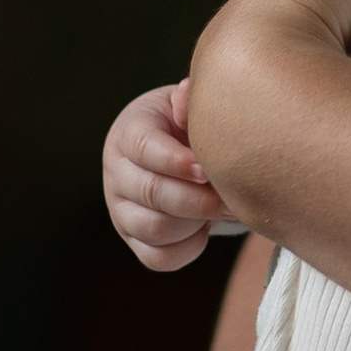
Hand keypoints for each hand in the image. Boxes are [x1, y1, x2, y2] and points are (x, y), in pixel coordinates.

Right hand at [103, 80, 235, 271]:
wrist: (179, 152)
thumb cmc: (190, 126)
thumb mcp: (188, 107)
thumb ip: (189, 102)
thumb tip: (186, 92)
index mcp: (128, 134)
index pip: (143, 148)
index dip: (176, 161)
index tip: (207, 169)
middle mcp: (117, 174)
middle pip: (152, 193)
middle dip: (199, 199)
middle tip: (233, 198)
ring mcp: (121, 211)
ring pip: (155, 229)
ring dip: (196, 223)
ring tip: (225, 209)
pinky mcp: (134, 241)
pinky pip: (159, 258)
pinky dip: (189, 248)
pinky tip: (206, 229)